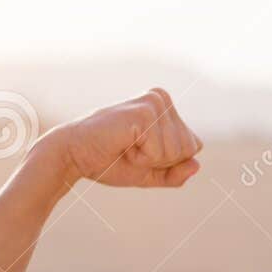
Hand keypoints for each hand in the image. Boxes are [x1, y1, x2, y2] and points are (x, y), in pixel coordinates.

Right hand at [38, 88, 203, 188]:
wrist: (73, 156)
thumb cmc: (108, 161)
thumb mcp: (149, 173)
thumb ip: (175, 173)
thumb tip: (197, 165)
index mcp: (165, 107)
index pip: (193, 146)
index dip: (168, 162)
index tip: (139, 152)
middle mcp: (161, 98)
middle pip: (189, 149)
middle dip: (160, 161)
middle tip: (130, 150)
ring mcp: (154, 102)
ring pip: (177, 152)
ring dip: (149, 160)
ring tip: (125, 146)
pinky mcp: (144, 113)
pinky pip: (161, 152)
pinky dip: (142, 158)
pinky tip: (122, 144)